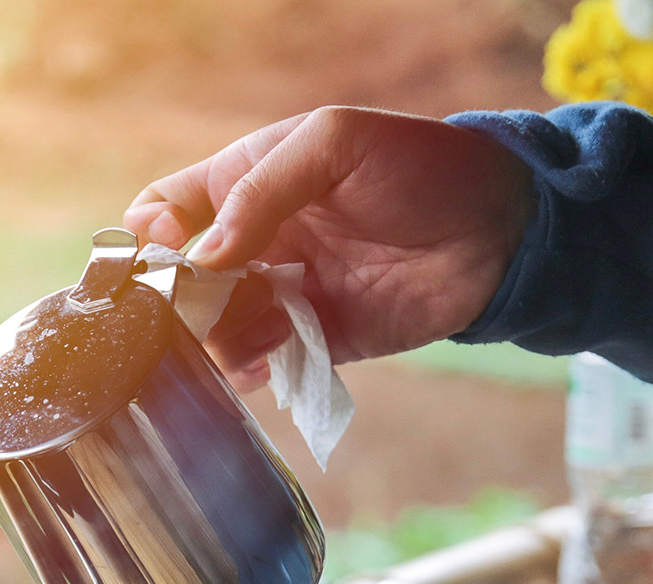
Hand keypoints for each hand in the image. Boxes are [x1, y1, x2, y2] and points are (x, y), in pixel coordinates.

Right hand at [124, 107, 533, 387]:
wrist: (501, 229)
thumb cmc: (422, 167)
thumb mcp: (333, 145)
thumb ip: (261, 191)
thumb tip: (201, 256)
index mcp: (249, 182)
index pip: (169, 208)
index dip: (151, 234)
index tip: (160, 257)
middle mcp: (260, 241)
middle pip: (186, 279)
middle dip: (178, 300)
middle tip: (195, 312)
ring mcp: (287, 292)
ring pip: (219, 327)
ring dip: (216, 338)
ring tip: (244, 336)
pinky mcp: (321, 339)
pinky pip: (266, 362)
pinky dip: (251, 370)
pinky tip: (258, 366)